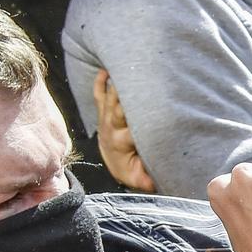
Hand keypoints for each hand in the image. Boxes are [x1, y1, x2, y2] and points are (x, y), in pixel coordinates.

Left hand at [93, 70, 154, 192]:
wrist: (115, 166)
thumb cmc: (132, 170)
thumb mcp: (139, 178)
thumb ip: (145, 180)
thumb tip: (151, 183)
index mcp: (123, 142)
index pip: (134, 128)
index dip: (142, 119)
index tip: (153, 109)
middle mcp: (112, 127)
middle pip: (120, 107)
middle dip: (129, 95)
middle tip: (141, 79)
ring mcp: (106, 118)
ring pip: (110, 97)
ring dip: (118, 84)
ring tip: (128, 68)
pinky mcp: (103, 112)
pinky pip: (99, 94)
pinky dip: (101, 81)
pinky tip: (106, 69)